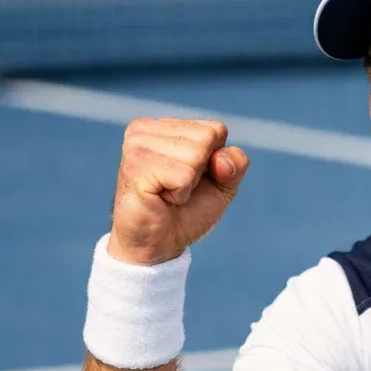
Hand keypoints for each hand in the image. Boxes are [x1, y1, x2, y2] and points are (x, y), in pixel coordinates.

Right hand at [108, 117, 249, 264]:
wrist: (159, 244)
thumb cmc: (187, 211)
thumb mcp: (223, 186)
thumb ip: (235, 164)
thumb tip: (222, 160)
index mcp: (165, 126)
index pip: (216, 129)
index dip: (215, 162)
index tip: (192, 179)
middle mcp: (146, 129)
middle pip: (206, 139)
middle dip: (201, 173)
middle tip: (177, 188)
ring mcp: (137, 145)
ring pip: (195, 155)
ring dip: (188, 184)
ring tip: (167, 193)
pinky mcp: (134, 166)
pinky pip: (183, 175)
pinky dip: (180, 194)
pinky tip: (160, 198)